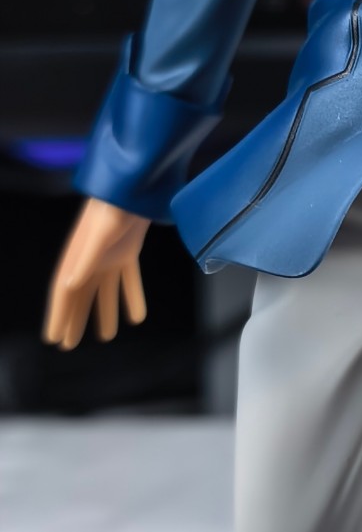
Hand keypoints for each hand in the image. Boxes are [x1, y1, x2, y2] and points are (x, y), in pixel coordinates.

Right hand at [44, 199, 149, 349]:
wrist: (134, 186)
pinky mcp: (128, 251)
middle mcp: (90, 260)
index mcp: (77, 257)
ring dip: (105, 312)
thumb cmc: (112, 207)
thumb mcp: (100, 234)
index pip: (63, 293)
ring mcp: (109, 256)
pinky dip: (132, 297)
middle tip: (69, 345)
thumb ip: (86, 259)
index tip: (54, 339)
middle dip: (74, 320)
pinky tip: (137, 317)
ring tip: (106, 336)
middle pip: (80, 296)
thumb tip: (70, 284)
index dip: (58, 316)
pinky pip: (129, 279)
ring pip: (104, 291)